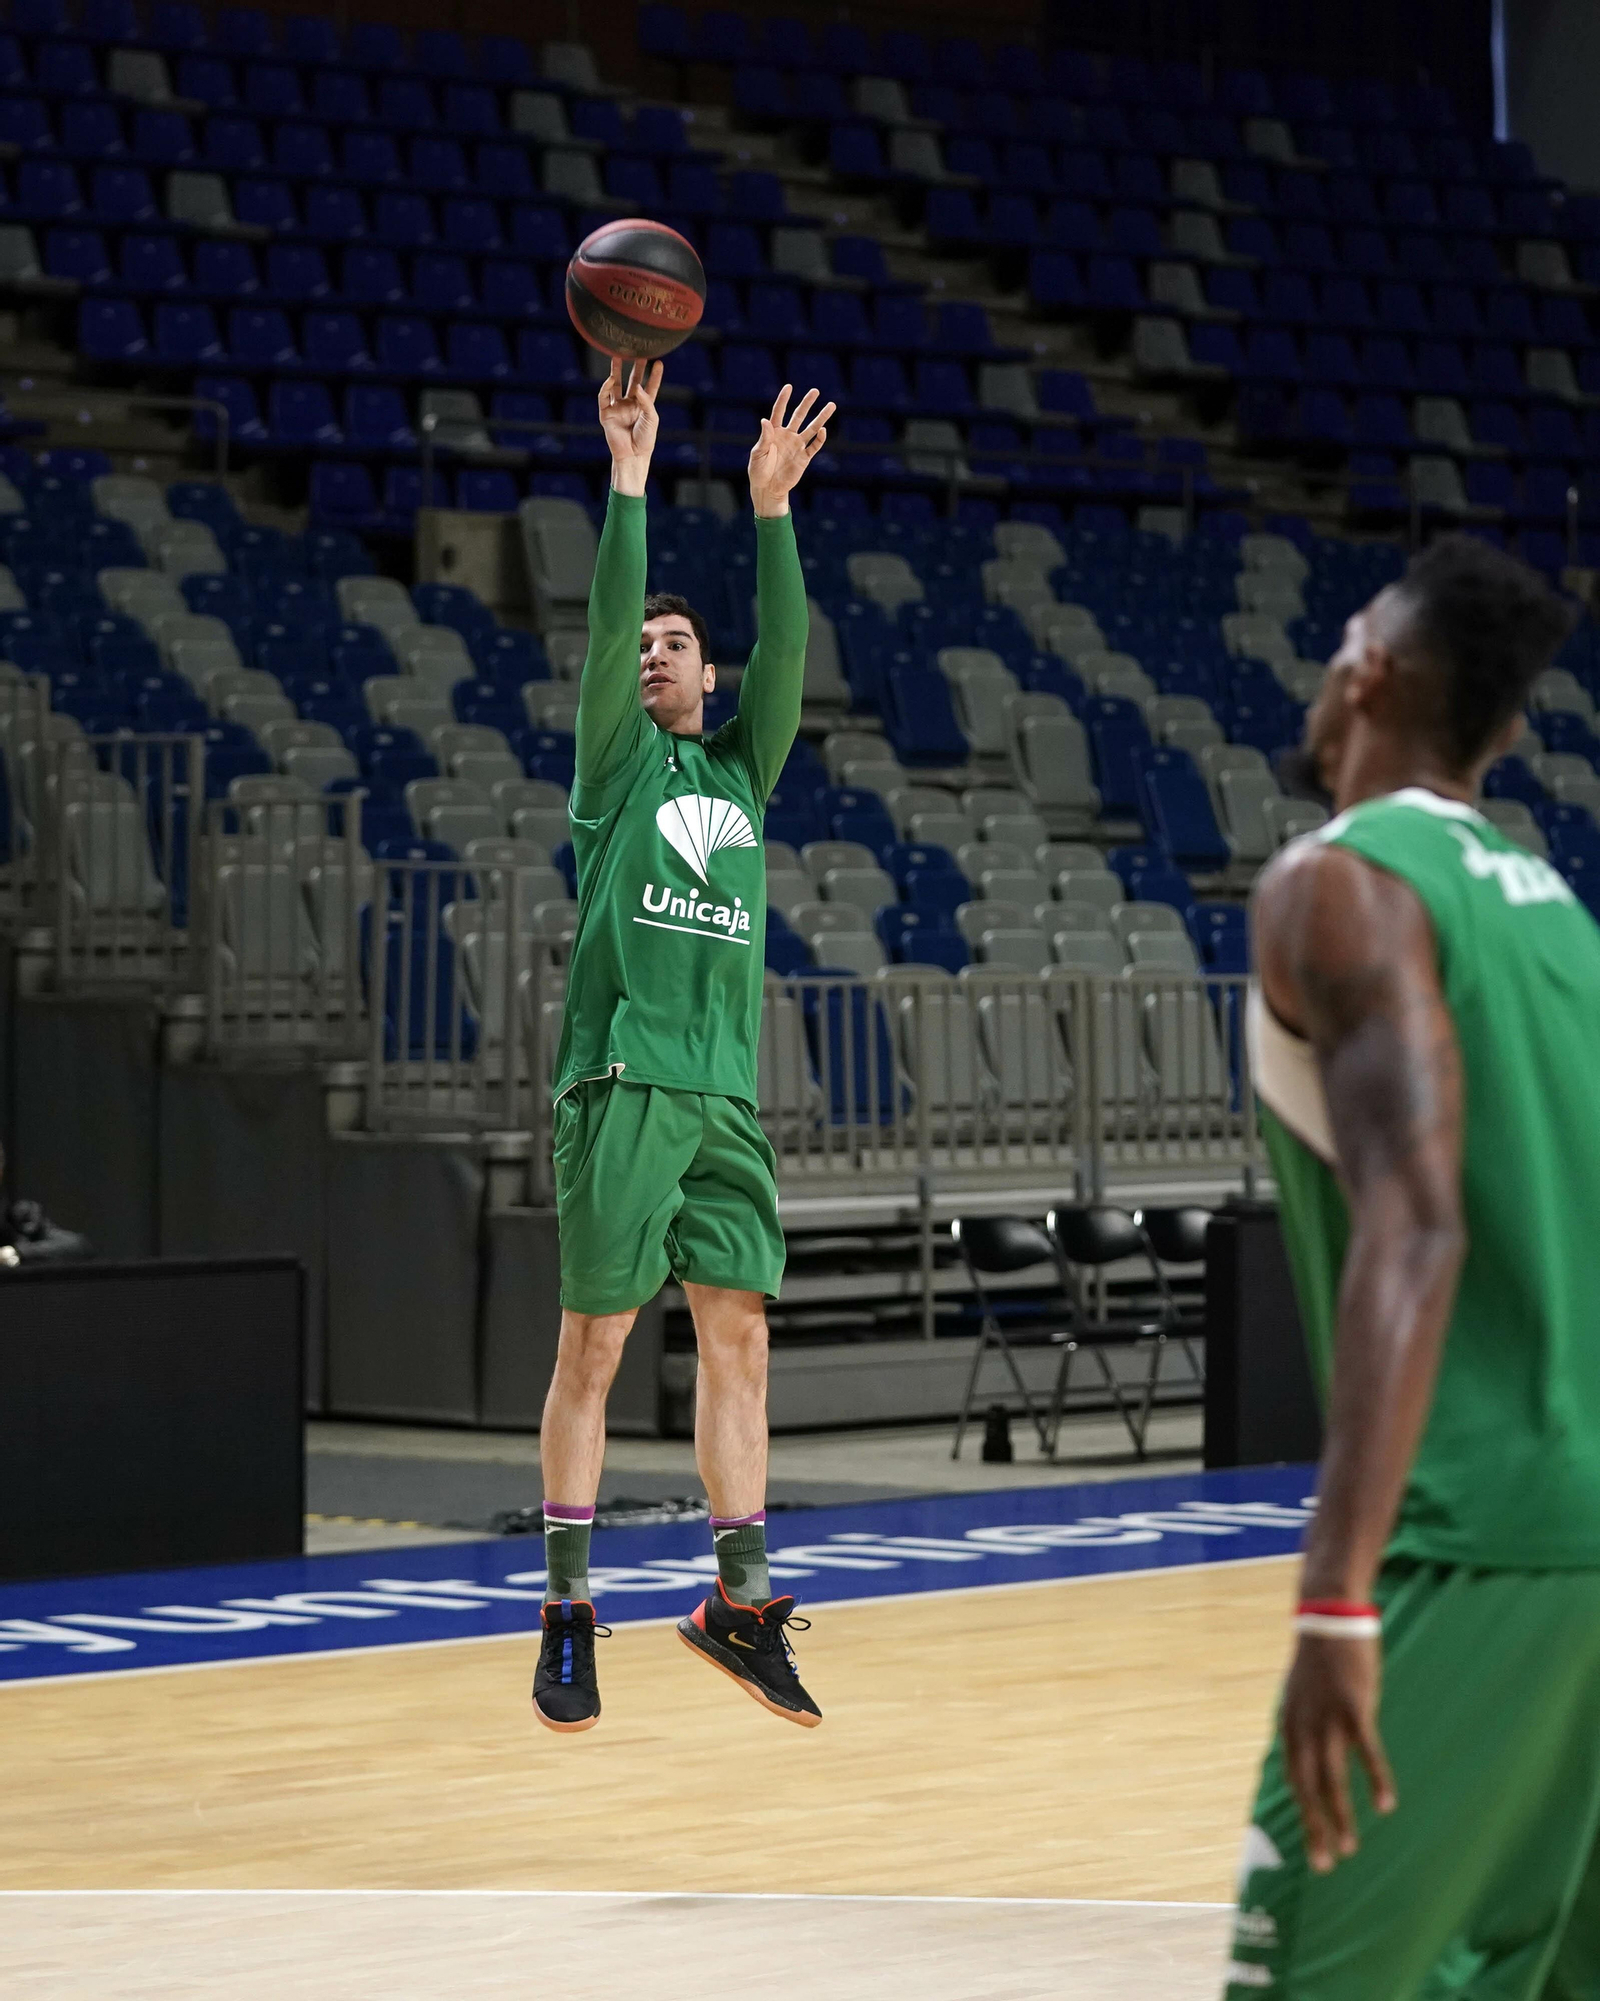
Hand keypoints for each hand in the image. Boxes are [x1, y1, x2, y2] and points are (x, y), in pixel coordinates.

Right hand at [599, 357, 662, 496]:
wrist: (633, 455)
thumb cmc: (645, 439)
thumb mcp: (651, 418)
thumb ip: (646, 400)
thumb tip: (637, 385)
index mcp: (644, 407)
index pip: (651, 387)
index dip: (655, 376)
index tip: (659, 362)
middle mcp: (631, 405)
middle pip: (633, 382)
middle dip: (636, 368)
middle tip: (639, 352)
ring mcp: (618, 408)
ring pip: (616, 385)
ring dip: (616, 371)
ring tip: (617, 355)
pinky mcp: (606, 413)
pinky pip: (604, 397)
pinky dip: (605, 387)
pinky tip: (610, 378)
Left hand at [748, 384, 836, 517]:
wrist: (768, 489)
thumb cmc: (758, 470)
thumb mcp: (758, 453)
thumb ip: (764, 437)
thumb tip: (765, 420)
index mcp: (774, 432)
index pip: (779, 411)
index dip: (783, 399)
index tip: (789, 387)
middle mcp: (787, 436)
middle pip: (799, 416)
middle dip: (807, 403)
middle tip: (815, 391)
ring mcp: (797, 446)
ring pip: (811, 428)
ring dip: (821, 418)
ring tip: (831, 406)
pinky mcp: (804, 458)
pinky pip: (814, 446)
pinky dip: (820, 439)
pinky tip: (823, 430)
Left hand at [1281, 1633, 1395, 1873]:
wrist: (1328, 1615)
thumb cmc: (1320, 1659)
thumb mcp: (1303, 1694)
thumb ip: (1306, 1725)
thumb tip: (1311, 1753)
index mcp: (1290, 1723)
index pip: (1293, 1778)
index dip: (1303, 1812)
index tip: (1312, 1843)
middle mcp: (1303, 1725)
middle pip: (1306, 1786)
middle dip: (1315, 1827)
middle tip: (1324, 1864)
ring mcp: (1328, 1717)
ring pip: (1332, 1778)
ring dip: (1341, 1816)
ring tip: (1349, 1850)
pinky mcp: (1354, 1706)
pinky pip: (1367, 1751)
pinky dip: (1376, 1779)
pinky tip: (1385, 1805)